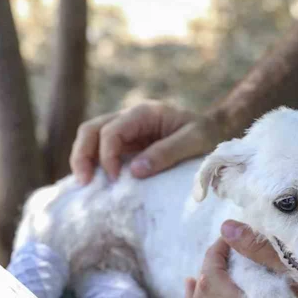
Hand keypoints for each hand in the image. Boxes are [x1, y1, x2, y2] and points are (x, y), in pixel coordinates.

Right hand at [69, 101, 224, 182]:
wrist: (215, 130)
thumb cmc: (207, 133)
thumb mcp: (195, 141)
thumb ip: (167, 152)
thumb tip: (135, 171)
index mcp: (144, 113)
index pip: (111, 131)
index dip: (107, 156)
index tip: (116, 179)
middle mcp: (129, 118)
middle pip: (91, 130)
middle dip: (82, 155)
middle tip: (85, 183)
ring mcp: (126, 131)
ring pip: (90, 139)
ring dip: (83, 160)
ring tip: (85, 185)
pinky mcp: (127, 145)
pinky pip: (101, 151)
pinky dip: (94, 165)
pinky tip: (94, 183)